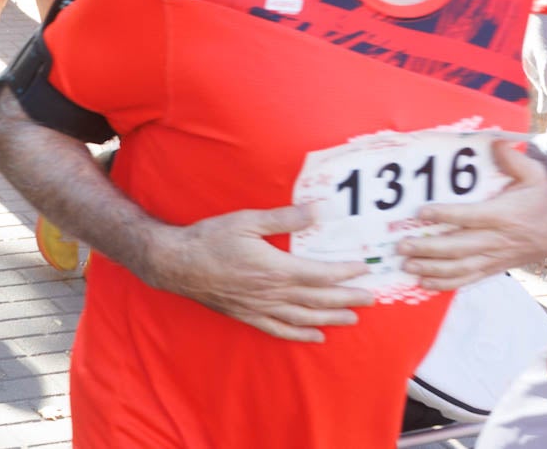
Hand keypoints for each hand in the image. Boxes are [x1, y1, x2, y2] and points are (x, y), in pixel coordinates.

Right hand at [145, 204, 372, 342]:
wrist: (176, 263)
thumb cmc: (209, 238)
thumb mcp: (246, 220)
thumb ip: (285, 218)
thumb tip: (319, 210)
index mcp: (276, 268)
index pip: (320, 273)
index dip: (344, 272)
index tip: (363, 268)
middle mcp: (272, 292)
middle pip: (319, 299)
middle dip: (347, 298)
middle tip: (371, 297)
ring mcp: (260, 307)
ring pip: (305, 318)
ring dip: (331, 318)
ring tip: (353, 318)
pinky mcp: (248, 315)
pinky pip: (280, 330)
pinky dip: (301, 335)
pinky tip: (316, 336)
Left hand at [398, 141, 546, 290]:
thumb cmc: (541, 200)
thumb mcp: (534, 176)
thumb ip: (514, 159)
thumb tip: (495, 142)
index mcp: (503, 215)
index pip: (470, 217)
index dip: (445, 215)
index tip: (421, 212)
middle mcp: (496, 239)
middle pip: (459, 247)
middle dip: (429, 248)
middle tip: (402, 245)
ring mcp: (493, 257)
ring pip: (460, 267)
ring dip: (431, 268)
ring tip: (406, 264)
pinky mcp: (493, 268)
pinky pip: (468, 279)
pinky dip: (446, 283)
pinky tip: (423, 282)